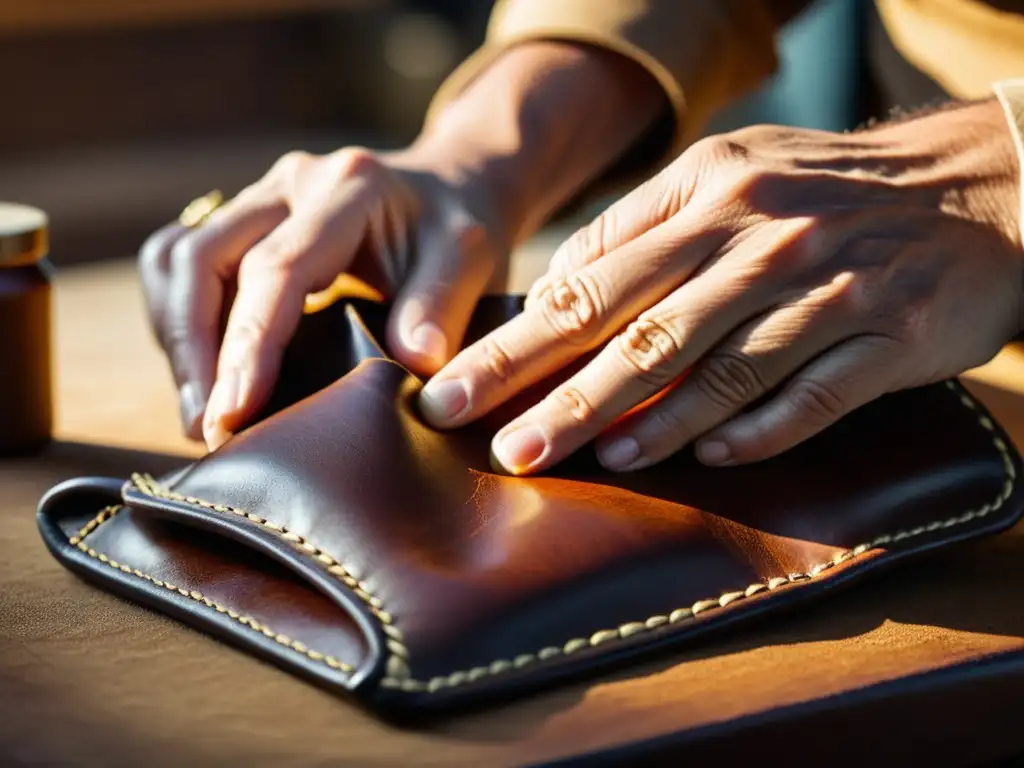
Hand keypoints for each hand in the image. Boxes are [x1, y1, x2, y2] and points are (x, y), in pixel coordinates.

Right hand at [140, 145, 506, 448]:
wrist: (451, 186)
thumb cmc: (459, 228)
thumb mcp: (469, 258)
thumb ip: (442, 307)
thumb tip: (413, 365)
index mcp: (346, 189)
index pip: (276, 269)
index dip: (248, 346)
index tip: (231, 415)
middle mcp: (288, 185)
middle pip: (201, 260)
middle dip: (193, 350)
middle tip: (208, 428)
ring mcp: (259, 199)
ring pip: (177, 260)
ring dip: (178, 339)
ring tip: (200, 412)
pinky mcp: (243, 222)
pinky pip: (182, 264)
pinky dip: (181, 321)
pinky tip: (205, 374)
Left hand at [418, 98, 1023, 473]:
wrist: (976, 184)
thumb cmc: (825, 188)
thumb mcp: (729, 172)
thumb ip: (641, 227)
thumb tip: (556, 290)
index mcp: (705, 196)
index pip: (587, 282)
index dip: (515, 344)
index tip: (455, 390)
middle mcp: (758, 239)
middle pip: (637, 332)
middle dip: (556, 396)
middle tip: (498, 447)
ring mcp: (824, 288)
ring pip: (718, 370)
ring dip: (649, 424)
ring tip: (586, 461)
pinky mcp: (886, 336)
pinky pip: (810, 395)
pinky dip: (757, 430)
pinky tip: (710, 460)